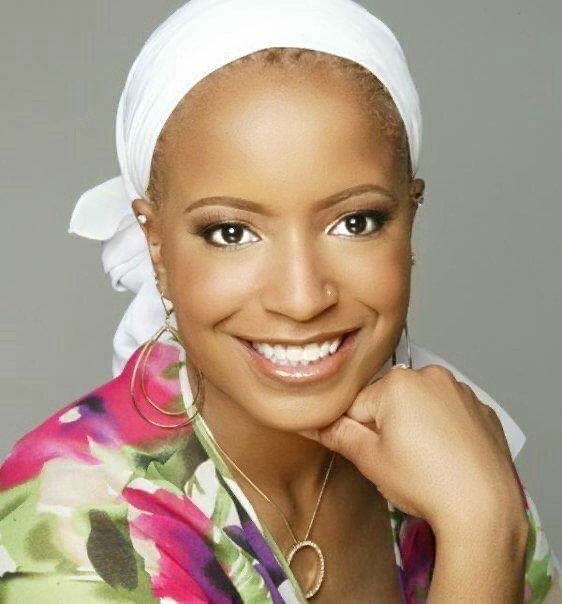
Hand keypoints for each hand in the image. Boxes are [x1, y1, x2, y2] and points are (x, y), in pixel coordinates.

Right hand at [298, 364, 525, 531]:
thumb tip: (307, 422)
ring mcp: (461, 391)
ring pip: (420, 404)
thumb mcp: (370, 459)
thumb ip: (336, 433)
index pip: (357, 403)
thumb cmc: (424, 481)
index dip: (357, 433)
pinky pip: (450, 412)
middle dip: (387, 425)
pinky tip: (448, 457)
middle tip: (400, 461)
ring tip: (426, 461)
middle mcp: (431, 376)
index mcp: (398, 382)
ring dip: (415, 424)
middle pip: (390, 400)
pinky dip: (444, 429)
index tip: (372, 455)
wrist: (484, 508)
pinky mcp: (483, 410)